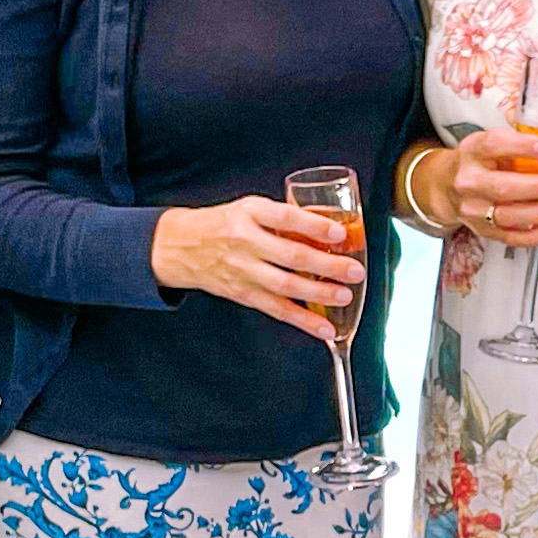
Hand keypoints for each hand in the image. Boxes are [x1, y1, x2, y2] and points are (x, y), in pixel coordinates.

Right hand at [151, 196, 361, 340]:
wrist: (183, 247)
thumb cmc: (226, 224)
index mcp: (249, 213)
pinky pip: (277, 310)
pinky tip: (325, 329)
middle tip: (355, 270)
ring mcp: (242, 271)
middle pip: (290, 256)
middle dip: (326, 266)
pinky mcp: (243, 294)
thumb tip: (332, 223)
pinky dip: (303, 321)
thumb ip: (285, 216)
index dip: (313, 226)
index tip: (339, 233)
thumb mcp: (250, 208)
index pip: (284, 218)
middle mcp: (244, 242)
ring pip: (285, 286)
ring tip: (345, 295)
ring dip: (319, 294)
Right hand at [443, 132, 537, 250]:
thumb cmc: (479, 163)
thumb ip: (516, 138)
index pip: (492, 145)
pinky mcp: (481, 230)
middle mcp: (469, 181)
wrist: (446, 188)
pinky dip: (532, 236)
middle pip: (502, 187)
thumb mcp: (489, 143)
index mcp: (472, 152)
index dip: (519, 146)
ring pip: (507, 215)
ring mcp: (473, 209)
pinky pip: (508, 237)